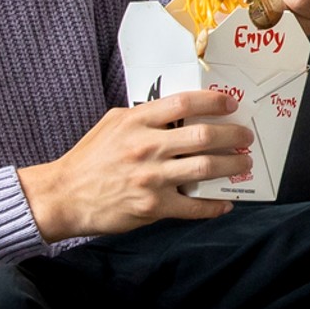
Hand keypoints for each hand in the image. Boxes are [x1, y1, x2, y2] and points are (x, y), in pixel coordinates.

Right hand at [19, 90, 253, 238]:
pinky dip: (213, 206)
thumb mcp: (112, 124)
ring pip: (205, 168)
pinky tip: (224, 203)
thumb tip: (178, 111)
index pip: (184, 103)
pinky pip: (193, 206)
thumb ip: (143, 115)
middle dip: (233, 136)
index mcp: (136, 121)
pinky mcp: (153, 206)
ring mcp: (152, 178)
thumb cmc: (89, 159)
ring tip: (243, 163)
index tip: (230, 104)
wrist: (64, 196)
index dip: (213, 102)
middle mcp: (147, 147)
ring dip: (231, 166)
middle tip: (246, 137)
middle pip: (203, 135)